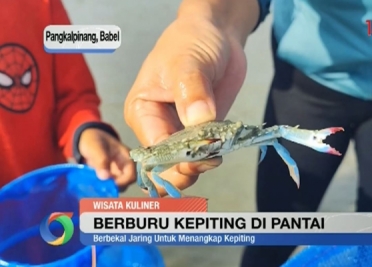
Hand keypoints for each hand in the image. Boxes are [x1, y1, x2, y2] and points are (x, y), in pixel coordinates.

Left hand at [79, 128, 135, 189]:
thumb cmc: (93, 140)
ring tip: (98, 188)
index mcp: (126, 157)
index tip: (110, 185)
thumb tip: (105, 177)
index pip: (132, 174)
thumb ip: (101, 161)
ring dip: (110, 188)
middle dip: (116, 187)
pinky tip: (96, 187)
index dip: (123, 181)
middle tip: (103, 188)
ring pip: (119, 185)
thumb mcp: (96, 148)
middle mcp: (125, 165)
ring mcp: (117, 171)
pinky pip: (110, 184)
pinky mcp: (110, 175)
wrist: (86, 137)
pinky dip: (104, 187)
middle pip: (127, 182)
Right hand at [124, 17, 246, 195]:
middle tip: (210, 160)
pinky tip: (225, 146)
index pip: (155, 147)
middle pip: (168, 162)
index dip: (177, 157)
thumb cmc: (190, 41)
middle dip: (187, 169)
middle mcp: (158, 125)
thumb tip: (200, 120)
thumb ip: (192, 91)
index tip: (201, 153)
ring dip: (203, 164)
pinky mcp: (204, 130)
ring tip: (218, 152)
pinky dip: (216, 154)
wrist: (216, 34)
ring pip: (187, 162)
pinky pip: (207, 152)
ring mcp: (182, 130)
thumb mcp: (187, 62)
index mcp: (142, 112)